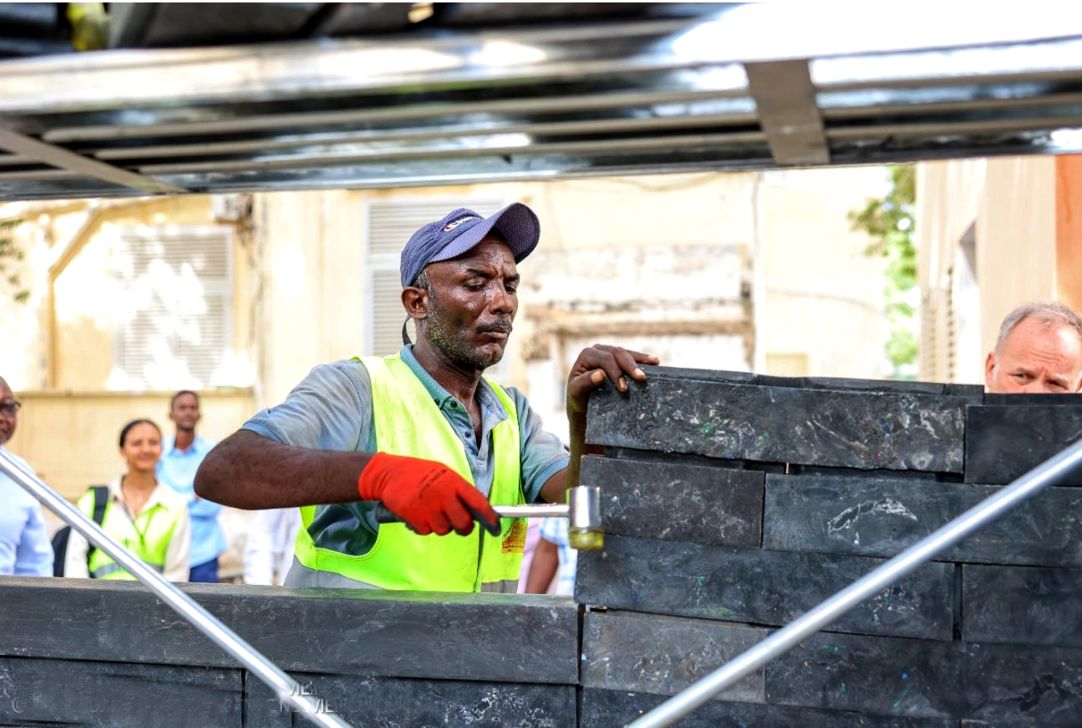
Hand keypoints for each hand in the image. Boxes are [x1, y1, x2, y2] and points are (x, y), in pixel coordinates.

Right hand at [358, 452, 500, 536]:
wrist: (390, 474)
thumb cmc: (420, 473)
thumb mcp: (444, 474)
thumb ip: (459, 490)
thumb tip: (476, 509)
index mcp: (454, 482)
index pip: (479, 503)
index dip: (490, 518)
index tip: (496, 529)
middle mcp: (444, 496)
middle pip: (463, 524)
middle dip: (462, 527)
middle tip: (458, 524)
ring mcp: (429, 508)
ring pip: (444, 530)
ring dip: (440, 525)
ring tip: (430, 511)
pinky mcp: (415, 518)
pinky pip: (426, 531)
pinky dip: (423, 527)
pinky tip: (418, 513)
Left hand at [566, 344, 659, 415]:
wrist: (582, 402)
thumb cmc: (578, 398)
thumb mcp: (576, 393)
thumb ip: (585, 383)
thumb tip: (600, 374)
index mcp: (587, 355)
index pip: (605, 360)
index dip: (616, 372)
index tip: (624, 389)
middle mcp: (598, 349)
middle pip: (618, 353)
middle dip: (631, 365)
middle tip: (642, 378)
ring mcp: (609, 352)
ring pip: (626, 353)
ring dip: (640, 359)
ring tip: (655, 363)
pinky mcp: (618, 358)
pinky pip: (632, 357)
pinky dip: (642, 359)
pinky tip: (655, 362)